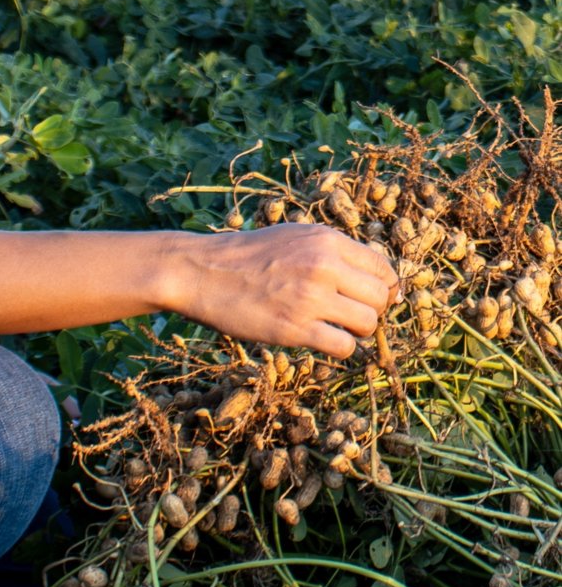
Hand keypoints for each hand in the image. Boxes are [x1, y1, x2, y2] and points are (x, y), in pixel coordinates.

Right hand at [172, 222, 399, 359]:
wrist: (202, 271)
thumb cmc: (248, 255)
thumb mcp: (294, 238)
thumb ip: (332, 253)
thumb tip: (376, 280)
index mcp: (326, 240)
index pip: (383, 268)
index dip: (383, 288)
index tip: (368, 298)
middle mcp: (323, 265)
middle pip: (380, 297)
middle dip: (372, 310)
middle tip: (350, 315)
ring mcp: (310, 297)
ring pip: (368, 323)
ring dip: (357, 331)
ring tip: (335, 327)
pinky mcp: (295, 328)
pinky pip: (344, 346)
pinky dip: (339, 348)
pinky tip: (320, 339)